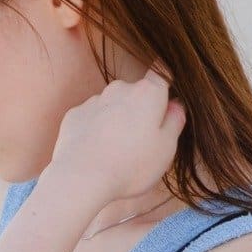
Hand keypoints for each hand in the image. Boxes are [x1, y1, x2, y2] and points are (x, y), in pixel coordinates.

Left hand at [47, 69, 186, 208]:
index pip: (162, 74)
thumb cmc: (131, 165)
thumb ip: (174, 122)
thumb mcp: (166, 148)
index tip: (166, 97)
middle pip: (135, 94)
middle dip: (140, 111)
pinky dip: (95, 131)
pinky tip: (96, 153)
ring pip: (112, 107)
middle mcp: (120, 89)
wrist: (82, 178)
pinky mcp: (74, 115)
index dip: (166, 83)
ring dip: (117, 122)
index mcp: (148, 93)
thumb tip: (176, 106)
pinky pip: (91, 119)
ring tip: (116, 153)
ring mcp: (94, 101)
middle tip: (141, 142)